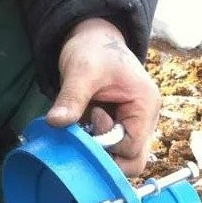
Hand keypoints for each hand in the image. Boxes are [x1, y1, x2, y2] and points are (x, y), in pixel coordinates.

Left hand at [46, 18, 160, 176]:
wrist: (94, 40)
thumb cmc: (93, 50)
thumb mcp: (81, 71)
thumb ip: (71, 98)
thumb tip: (55, 122)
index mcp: (145, 106)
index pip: (131, 150)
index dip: (107, 146)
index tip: (90, 121)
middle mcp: (146, 121)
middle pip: (133, 162)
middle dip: (106, 156)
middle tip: (86, 133)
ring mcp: (135, 127)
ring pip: (123, 160)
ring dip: (100, 152)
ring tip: (86, 126)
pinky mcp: (122, 129)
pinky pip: (113, 151)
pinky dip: (96, 146)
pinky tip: (85, 128)